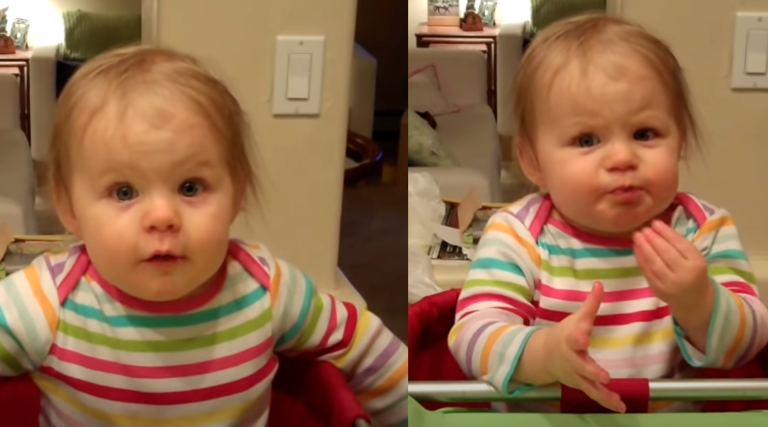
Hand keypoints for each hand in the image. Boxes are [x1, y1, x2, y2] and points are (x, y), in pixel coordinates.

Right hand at [543, 282, 625, 412]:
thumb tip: (600, 283)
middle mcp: (572, 359)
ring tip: (616, 398)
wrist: (545, 355)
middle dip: (591, 371)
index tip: (584, 337)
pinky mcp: (581, 384)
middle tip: (604, 376)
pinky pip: (594, 394)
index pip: (574, 337)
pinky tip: (621, 406)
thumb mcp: (576, 318)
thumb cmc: (565, 333)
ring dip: (602, 392)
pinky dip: (607, 401)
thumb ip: (590, 304)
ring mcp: (576, 374)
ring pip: (588, 384)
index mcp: (570, 339)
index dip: (578, 336)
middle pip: (581, 365)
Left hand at [633, 220, 709, 306]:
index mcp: (697, 263)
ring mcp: (670, 284)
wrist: (695, 300)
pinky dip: (641, 259)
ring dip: (644, 248)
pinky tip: (636, 249)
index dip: (666, 233)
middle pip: (666, 253)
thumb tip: (658, 228)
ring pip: (655, 263)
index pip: (680, 245)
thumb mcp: (694, 258)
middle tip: (644, 228)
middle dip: (653, 239)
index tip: (655, 222)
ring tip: (637, 236)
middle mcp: (684, 274)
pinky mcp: (658, 290)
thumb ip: (679, 245)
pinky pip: (647, 272)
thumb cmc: (694, 273)